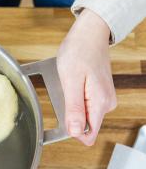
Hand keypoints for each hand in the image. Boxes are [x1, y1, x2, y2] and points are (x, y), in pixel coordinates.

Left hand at [57, 8, 116, 145]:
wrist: (89, 33)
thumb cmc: (79, 51)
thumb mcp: (71, 81)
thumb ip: (74, 109)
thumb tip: (76, 132)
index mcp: (100, 104)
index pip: (88, 136)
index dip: (72, 132)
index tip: (63, 115)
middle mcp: (106, 104)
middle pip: (84, 127)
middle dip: (69, 115)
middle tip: (64, 92)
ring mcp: (103, 99)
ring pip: (82, 116)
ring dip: (70, 105)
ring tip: (68, 84)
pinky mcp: (98, 94)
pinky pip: (83, 105)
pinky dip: (73, 98)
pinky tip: (72, 83)